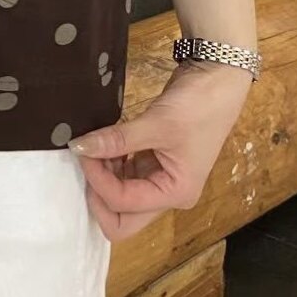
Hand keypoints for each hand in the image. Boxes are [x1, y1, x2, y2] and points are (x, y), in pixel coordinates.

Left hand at [69, 59, 252, 241]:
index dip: (98, 181)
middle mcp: (167, 194)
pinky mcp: (153, 161)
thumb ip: (117, 139)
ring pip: (120, 195)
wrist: (218, 80)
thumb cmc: (198, 106)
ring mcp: (160, 178)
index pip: (124, 204)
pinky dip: (109, 163)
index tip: (82, 149)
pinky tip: (102, 143)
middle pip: (123, 217)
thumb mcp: (157, 123)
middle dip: (98, 196)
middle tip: (85, 161)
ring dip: (101, 176)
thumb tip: (79, 147)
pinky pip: (124, 173)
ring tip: (91, 147)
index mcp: (176, 193)